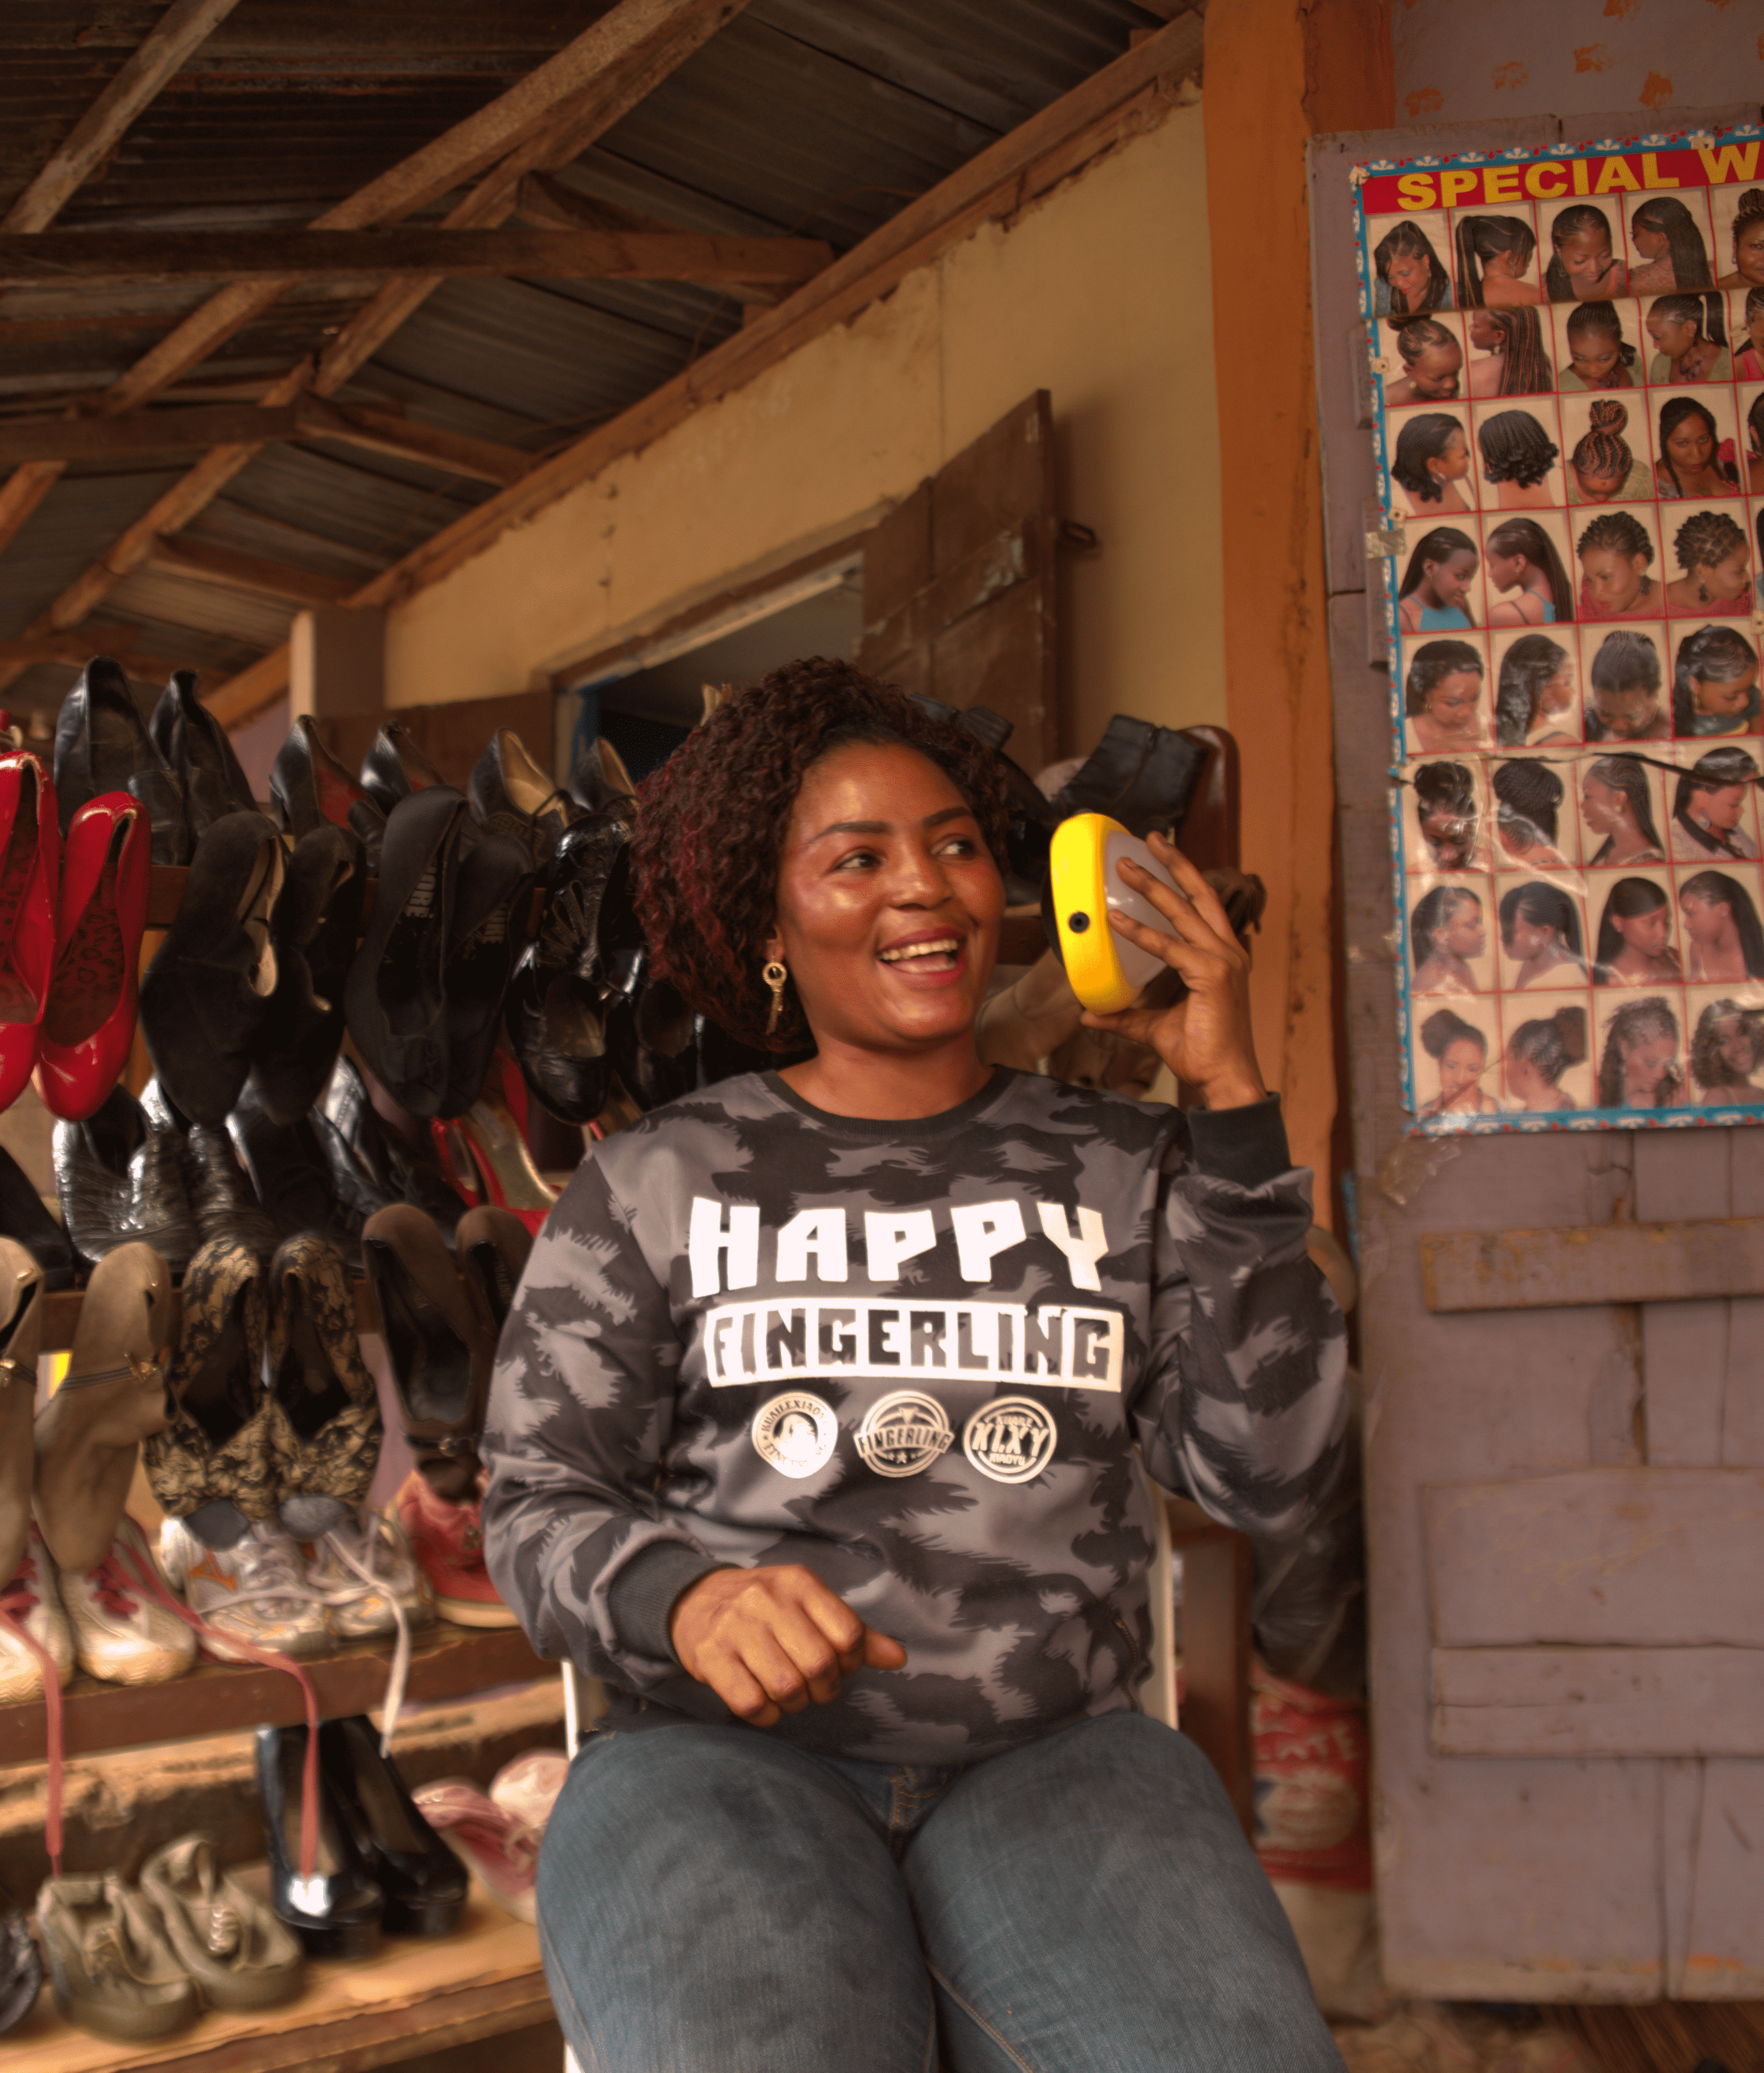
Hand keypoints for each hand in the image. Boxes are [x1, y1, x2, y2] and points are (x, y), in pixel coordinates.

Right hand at [669, 1564, 907, 1726]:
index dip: (852, 1662)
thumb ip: (855, 1633)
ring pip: (786, 1687)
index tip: (839, 1665)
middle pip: (819, 1664)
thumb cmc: (767, 1609)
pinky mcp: (710, 1657)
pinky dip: (766, 1715)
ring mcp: (735, 1627)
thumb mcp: (810, 1607)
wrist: (696, 1602)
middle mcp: (767, 1599)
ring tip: (790, 1693)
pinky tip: (766, 1704)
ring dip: (795, 1703)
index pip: (848, 1634)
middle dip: (825, 1688)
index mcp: (799, 1583)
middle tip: (815, 1687)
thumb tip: (899, 1658)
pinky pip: (751, 1703)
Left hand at [1080, 831, 1266, 1109]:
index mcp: (1223, 956)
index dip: (1183, 878)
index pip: (1202, 907)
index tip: (1162, 856)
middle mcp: (1228, 952)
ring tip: (1125, 867)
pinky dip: (1141, 932)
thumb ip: (1126, 1017)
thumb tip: (1091, 1013)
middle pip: (1200, 895)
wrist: (1224, 1078)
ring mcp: (1223, 961)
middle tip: (1150, 838)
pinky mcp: (1213, 975)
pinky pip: (1169, 947)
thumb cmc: (1202, 1052)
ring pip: (1184, 912)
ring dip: (1154, 885)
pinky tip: (1116, 921)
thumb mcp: (1157, 1027)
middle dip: (1174, 863)